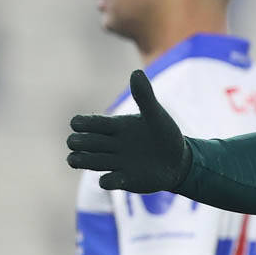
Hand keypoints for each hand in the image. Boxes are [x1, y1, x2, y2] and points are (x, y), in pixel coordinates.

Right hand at [67, 69, 191, 191]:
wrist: (180, 160)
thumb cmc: (165, 134)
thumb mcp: (156, 115)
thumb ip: (145, 96)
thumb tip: (136, 72)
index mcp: (114, 126)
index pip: (86, 123)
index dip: (80, 123)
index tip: (79, 124)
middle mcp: (110, 145)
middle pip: (81, 143)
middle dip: (78, 142)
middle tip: (80, 143)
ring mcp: (115, 163)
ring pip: (87, 161)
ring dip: (81, 160)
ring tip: (75, 159)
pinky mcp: (124, 180)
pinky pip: (107, 182)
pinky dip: (107, 181)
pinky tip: (111, 178)